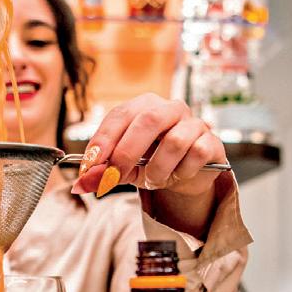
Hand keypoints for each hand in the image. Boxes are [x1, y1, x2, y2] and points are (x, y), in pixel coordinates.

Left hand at [72, 94, 225, 197]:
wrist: (188, 175)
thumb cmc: (153, 164)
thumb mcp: (125, 169)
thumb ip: (104, 173)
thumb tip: (80, 184)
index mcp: (143, 107)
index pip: (120, 115)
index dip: (103, 139)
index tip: (90, 165)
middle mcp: (169, 108)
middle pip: (148, 120)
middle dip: (127, 152)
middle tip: (116, 177)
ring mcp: (193, 122)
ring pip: (174, 141)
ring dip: (158, 169)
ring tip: (154, 180)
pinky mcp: (210, 141)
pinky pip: (195, 155)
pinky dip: (182, 171)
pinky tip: (178, 175)